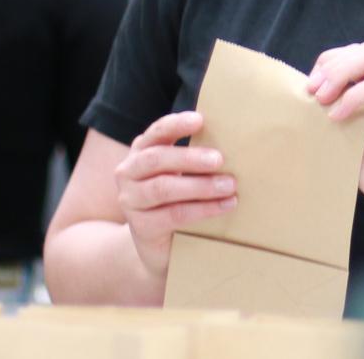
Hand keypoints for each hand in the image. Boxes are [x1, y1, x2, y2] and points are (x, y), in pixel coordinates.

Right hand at [113, 111, 237, 276]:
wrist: (157, 244)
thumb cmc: (176, 198)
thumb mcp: (179, 173)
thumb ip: (194, 157)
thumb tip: (235, 140)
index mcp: (141, 151)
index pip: (156, 133)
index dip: (176, 125)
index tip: (200, 120)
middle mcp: (128, 172)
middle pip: (156, 159)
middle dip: (190, 158)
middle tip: (219, 159)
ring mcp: (131, 200)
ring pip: (163, 188)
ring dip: (200, 186)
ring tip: (229, 185)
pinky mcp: (141, 226)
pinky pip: (174, 214)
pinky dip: (203, 209)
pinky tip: (225, 205)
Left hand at [308, 43, 363, 232]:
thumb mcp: (351, 143)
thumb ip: (338, 119)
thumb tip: (307, 104)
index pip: (354, 59)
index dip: (328, 66)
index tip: (307, 89)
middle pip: (362, 51)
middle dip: (331, 65)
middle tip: (312, 90)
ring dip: (341, 72)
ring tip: (322, 96)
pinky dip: (356, 94)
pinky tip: (339, 113)